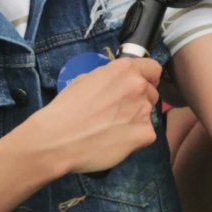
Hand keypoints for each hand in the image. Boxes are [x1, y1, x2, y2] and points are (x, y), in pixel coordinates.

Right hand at [31, 56, 159, 173]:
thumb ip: (109, 79)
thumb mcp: (85, 80)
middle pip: (151, 93)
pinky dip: (135, 139)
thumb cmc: (66, 108)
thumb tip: (116, 84)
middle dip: (139, 101)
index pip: (153, 69)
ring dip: (136, 120)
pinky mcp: (145, 134)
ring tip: (112, 129)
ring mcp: (144, 111)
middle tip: (118, 112)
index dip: (147, 78)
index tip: (139, 86)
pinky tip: (115, 142)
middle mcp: (138, 86)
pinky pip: (146, 135)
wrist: (57, 139)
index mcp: (124, 70)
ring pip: (148, 114)